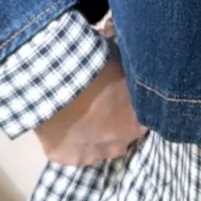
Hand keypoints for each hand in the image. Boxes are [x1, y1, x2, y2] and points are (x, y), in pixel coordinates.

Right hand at [36, 20, 147, 166]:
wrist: (58, 78)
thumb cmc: (96, 64)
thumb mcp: (122, 58)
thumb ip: (131, 62)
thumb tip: (130, 42)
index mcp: (139, 122)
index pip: (143, 118)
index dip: (130, 106)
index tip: (120, 95)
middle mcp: (120, 144)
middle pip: (120, 136)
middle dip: (112, 122)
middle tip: (98, 102)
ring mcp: (92, 154)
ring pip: (95, 147)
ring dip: (90, 134)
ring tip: (77, 113)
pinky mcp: (66, 158)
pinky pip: (69, 151)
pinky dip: (65, 138)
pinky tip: (60, 122)